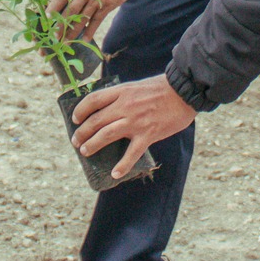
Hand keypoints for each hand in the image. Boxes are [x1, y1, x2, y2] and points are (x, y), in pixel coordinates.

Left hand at [50, 0, 147, 41]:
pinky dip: (90, 30)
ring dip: (73, 32)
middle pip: (70, 11)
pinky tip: (85, 39)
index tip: (45, 17)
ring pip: (82, 18)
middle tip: (53, 38)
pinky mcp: (108, 4)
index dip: (53, 7)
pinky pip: (97, 20)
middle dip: (60, 26)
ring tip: (66, 44)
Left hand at [71, 75, 195, 179]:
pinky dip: (122, 165)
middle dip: (82, 132)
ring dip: (92, 145)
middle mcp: (125, 106)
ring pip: (106, 135)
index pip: (92, 100)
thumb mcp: (136, 86)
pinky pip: (132, 153)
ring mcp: (136, 121)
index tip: (75, 119)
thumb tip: (107, 109)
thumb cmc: (161, 88)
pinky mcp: (148, 134)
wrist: (184, 92)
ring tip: (85, 152)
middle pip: (95, 121)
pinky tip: (114, 174)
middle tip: (76, 141)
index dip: (80, 110)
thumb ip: (121, 96)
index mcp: (121, 92)